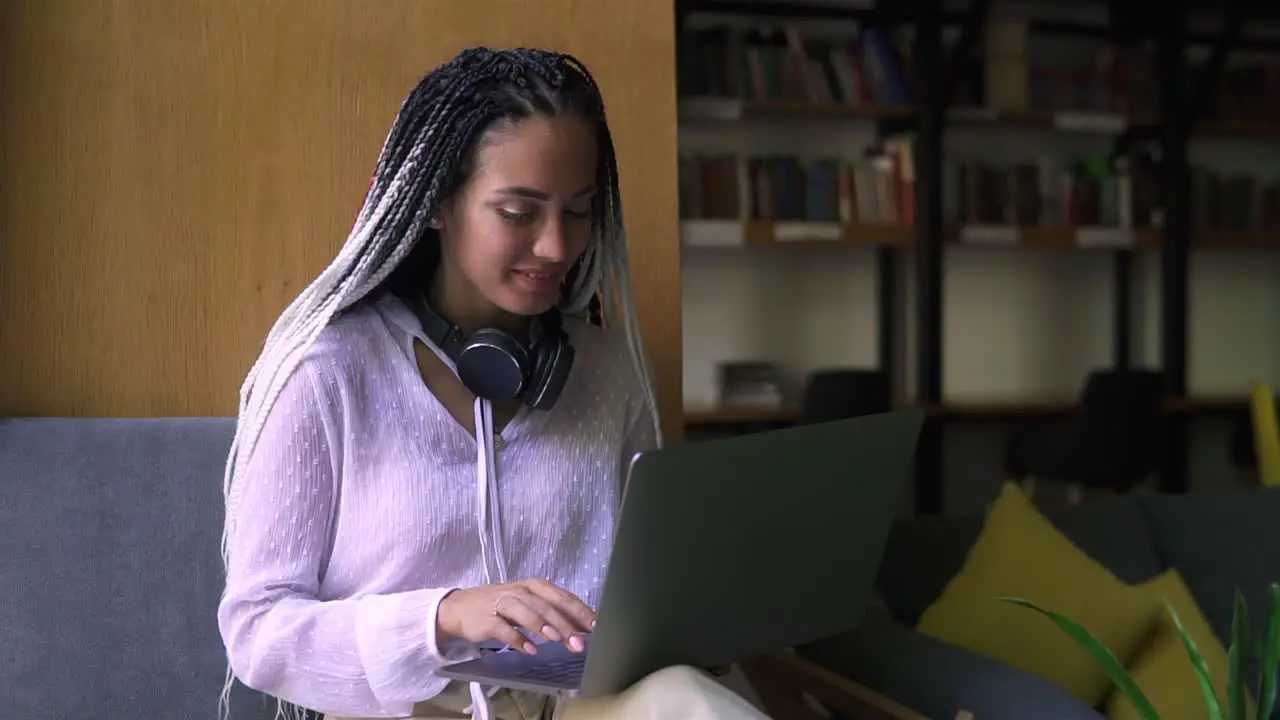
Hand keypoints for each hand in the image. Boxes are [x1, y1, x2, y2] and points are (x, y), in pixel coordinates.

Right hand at [437, 578, 595, 654]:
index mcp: (534, 586)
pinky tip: (530, 649)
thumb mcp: (528, 604)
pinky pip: (503, 629)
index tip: (596, 626)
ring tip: (557, 640)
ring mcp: (502, 603)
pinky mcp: (487, 620)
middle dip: (564, 623)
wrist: (460, 609)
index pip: (561, 596)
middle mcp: (520, 591)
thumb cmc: (501, 606)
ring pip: (526, 612)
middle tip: (579, 642)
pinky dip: (517, 639)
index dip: (579, 611)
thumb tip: (582, 627)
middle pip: (546, 605)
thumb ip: (552, 612)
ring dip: (542, 625)